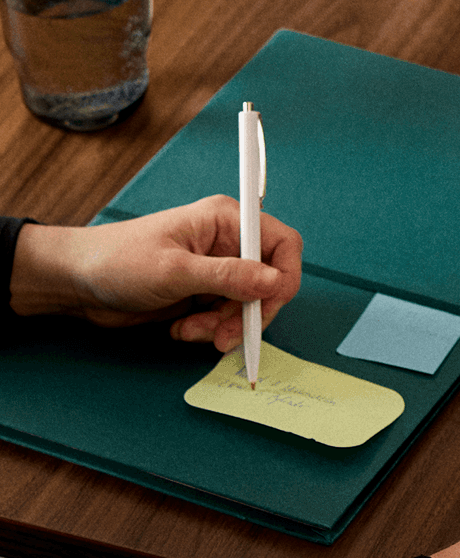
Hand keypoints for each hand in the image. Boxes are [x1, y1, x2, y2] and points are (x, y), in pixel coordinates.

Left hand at [10, 195, 302, 350]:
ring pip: (247, 306)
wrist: (77, 283)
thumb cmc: (119, 261)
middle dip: (249, 313)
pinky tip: (182, 328)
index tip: (269, 305)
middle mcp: (228, 243)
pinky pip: (226, 318)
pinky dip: (210, 329)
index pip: (282, 244)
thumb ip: (230, 277)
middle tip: (224, 335)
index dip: (285, 276)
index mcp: (226, 221)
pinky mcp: (204, 293)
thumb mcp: (176, 271)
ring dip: (224, 326)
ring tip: (190, 331)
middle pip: (269, 282)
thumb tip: (276, 282)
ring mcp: (217, 270)